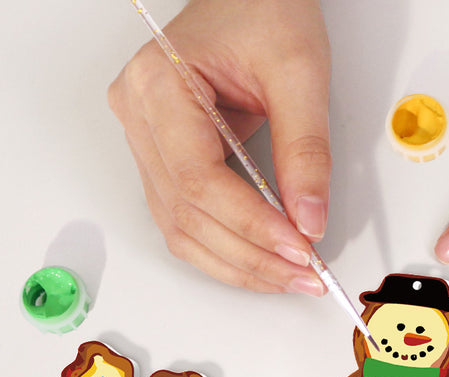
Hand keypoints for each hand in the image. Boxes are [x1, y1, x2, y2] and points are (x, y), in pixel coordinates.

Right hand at [109, 0, 330, 293]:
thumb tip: (309, 220)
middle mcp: (139, 116)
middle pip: (188, 214)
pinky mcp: (165, 161)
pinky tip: (266, 263)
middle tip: (306, 274)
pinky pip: (188, 222)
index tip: (300, 249)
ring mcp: (146, 142)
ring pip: (182, 230)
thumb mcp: (299, 72)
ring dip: (239, 265)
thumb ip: (306, 150)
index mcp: (158, 84)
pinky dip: (228, 251)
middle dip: (252, 256)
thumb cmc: (264, 10)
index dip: (251, 225)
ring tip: (291, 276)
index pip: (200, 180)